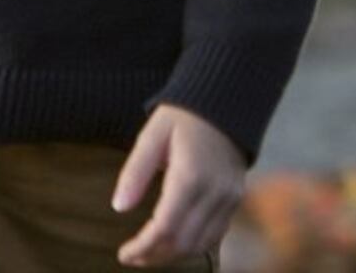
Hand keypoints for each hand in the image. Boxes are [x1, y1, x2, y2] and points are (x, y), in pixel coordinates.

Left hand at [113, 103, 244, 264]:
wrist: (226, 99)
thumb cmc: (184, 116)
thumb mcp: (153, 136)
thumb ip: (135, 172)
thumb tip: (119, 208)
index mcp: (190, 176)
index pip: (165, 228)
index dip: (142, 247)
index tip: (123, 253)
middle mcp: (214, 192)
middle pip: (183, 242)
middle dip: (155, 256)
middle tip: (132, 256)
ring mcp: (229, 197)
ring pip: (201, 244)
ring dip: (173, 255)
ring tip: (150, 253)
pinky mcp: (236, 197)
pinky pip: (216, 234)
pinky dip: (194, 245)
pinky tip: (175, 241)